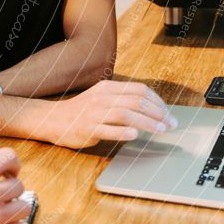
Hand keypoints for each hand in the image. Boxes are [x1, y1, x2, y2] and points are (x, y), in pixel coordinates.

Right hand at [43, 80, 176, 148]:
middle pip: (137, 101)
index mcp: (107, 88)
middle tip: (171, 124)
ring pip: (127, 114)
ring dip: (148, 123)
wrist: (52, 119)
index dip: (158, 102)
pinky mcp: (88, 129)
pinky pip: (109, 129)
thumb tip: (151, 108)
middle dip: (158, 113)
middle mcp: (101, 98)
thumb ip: (121, 99)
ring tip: (161, 130)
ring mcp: (94, 113)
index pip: (139, 90)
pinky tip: (135, 135)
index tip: (167, 113)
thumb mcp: (100, 97)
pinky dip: (124, 132)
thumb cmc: (80, 111)